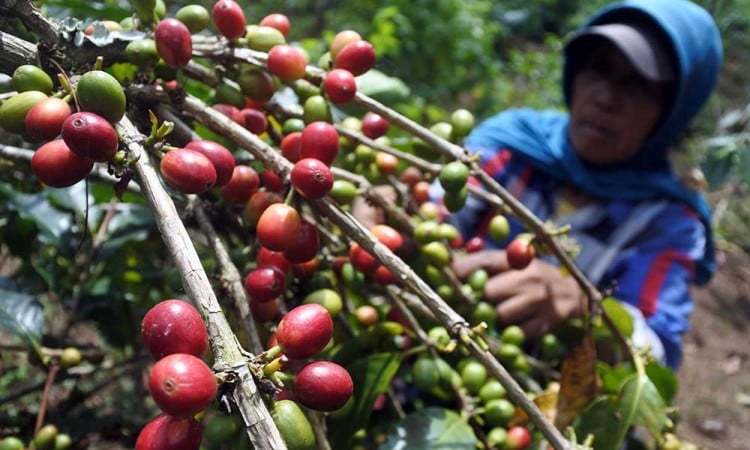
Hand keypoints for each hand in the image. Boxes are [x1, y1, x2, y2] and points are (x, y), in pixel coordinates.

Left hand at [452, 250, 585, 337]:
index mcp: (517, 259)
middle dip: (478, 301)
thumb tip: (449, 269)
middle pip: (488, 292)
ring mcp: (539, 300)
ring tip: (499, 315)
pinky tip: (515, 326)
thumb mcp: (514, 264)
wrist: (575, 295)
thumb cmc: (533, 278)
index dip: (461, 270)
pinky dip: (511, 333)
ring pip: (500, 315)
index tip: (446, 279)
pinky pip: (517, 333)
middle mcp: (529, 276)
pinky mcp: (547, 322)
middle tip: (473, 305)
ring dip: (495, 319)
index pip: (483, 261)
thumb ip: (486, 265)